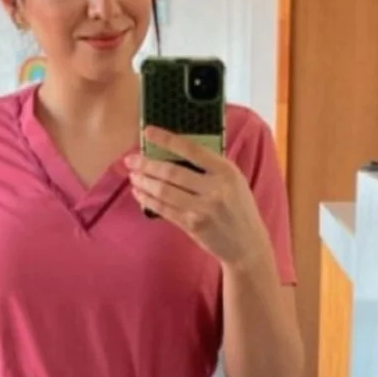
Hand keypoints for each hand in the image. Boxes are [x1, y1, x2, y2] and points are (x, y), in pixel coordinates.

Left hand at [128, 128, 274, 271]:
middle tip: (130, 160)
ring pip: (163, 191)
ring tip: (133, 176)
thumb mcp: (234, 180)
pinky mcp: (192, 226)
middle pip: (171, 172)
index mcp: (226, 171)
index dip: (167, 139)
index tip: (148, 132)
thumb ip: (210, 166)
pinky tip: (140, 194)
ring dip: (144, 182)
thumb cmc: (238, 208)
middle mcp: (215, 189)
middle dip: (146, 164)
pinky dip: (148, 200)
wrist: (247, 244)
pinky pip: (163, 209)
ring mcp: (202, 209)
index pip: (192, 149)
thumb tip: (175, 151)